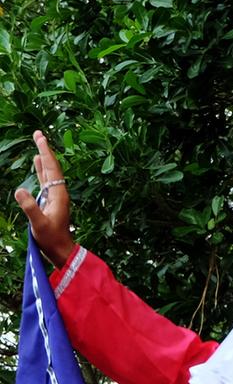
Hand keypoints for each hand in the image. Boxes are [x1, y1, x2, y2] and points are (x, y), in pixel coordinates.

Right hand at [12, 130, 76, 265]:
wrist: (61, 250)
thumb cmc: (51, 239)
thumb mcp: (38, 224)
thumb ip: (30, 208)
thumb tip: (19, 190)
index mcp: (59, 195)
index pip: (51, 168)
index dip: (45, 152)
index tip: (40, 138)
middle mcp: (59, 192)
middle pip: (52, 166)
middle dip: (45, 149)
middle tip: (38, 133)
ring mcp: (55, 196)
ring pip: (49, 172)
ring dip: (43, 158)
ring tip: (39, 144)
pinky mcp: (50, 200)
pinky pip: (46, 180)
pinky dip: (41, 169)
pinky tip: (38, 164)